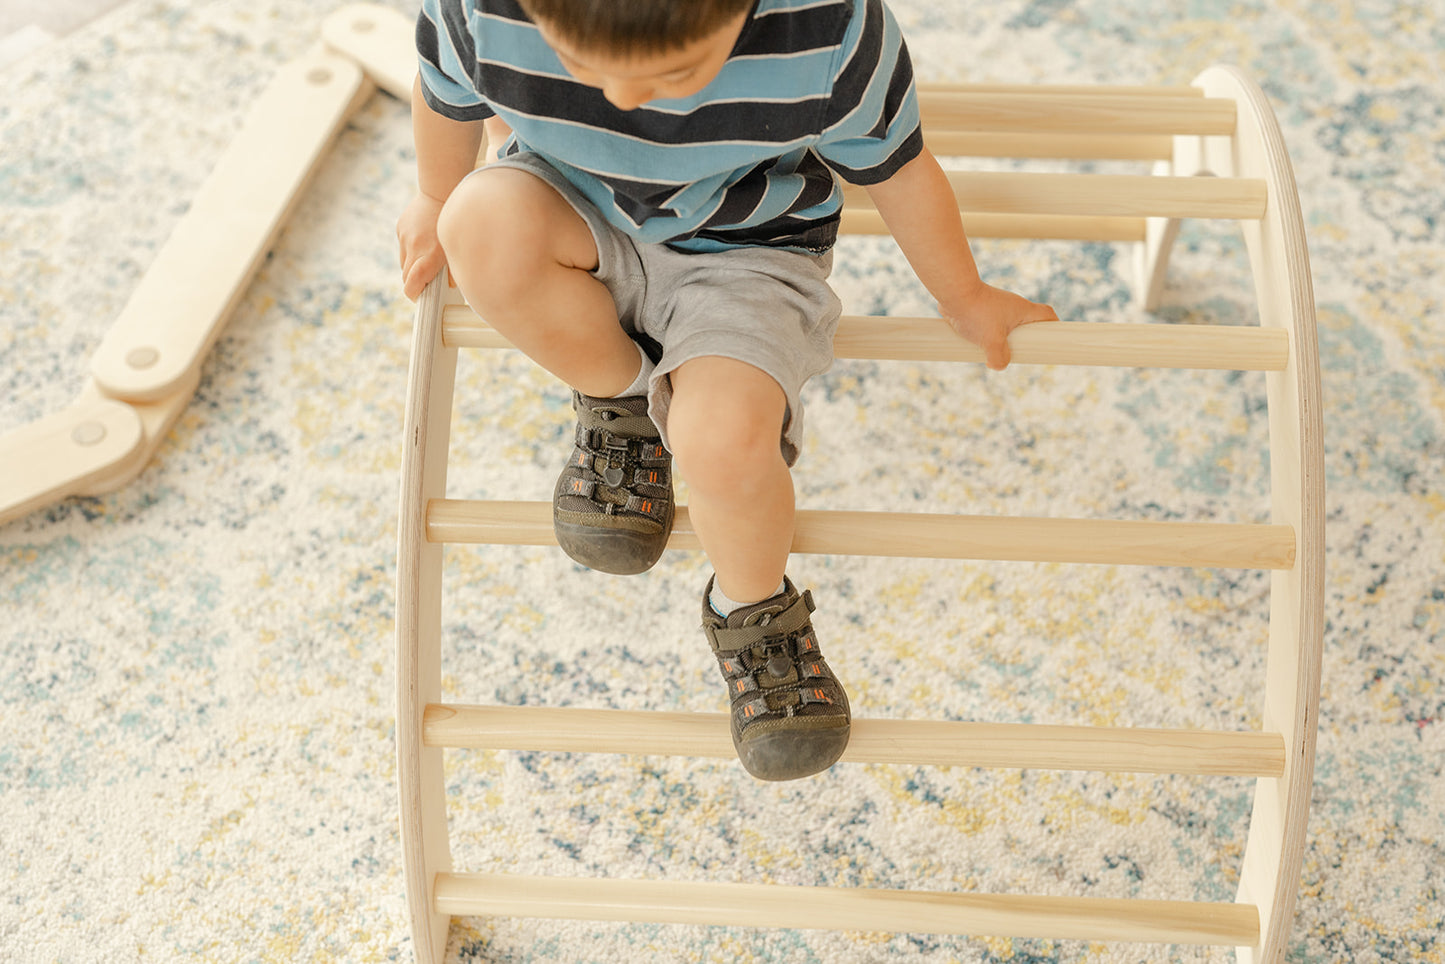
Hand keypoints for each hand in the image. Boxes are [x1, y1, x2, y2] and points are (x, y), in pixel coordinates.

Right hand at [396, 192, 447, 300]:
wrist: (441, 191)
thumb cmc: (456, 222)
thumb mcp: (457, 249)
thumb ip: (452, 271)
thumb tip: (448, 286)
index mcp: (429, 256)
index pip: (411, 284)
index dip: (413, 295)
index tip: (418, 297)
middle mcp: (414, 248)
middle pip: (406, 277)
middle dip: (414, 282)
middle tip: (426, 282)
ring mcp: (404, 237)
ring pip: (404, 262)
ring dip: (413, 265)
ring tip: (428, 256)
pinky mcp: (400, 228)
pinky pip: (404, 246)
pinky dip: (412, 248)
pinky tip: (425, 239)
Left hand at [943, 282, 1057, 369]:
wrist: (953, 293)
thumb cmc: (976, 312)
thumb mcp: (992, 341)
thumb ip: (999, 358)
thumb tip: (998, 366)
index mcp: (1023, 309)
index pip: (1047, 314)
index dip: (1053, 326)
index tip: (1052, 340)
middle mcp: (1012, 306)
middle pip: (1027, 323)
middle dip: (1025, 340)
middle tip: (1018, 354)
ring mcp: (996, 307)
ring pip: (1006, 326)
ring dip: (1003, 339)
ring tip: (994, 353)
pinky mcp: (981, 309)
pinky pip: (990, 325)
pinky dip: (987, 336)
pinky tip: (977, 346)